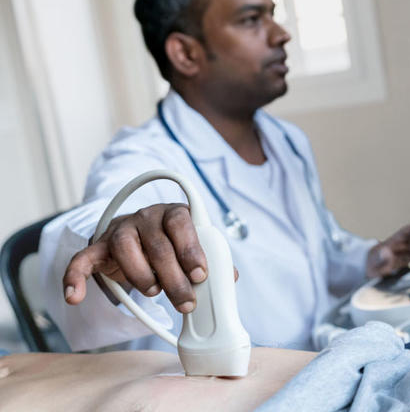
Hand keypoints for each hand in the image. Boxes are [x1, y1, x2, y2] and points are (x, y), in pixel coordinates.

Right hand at [63, 203, 207, 313]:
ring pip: (126, 249)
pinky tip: (75, 297)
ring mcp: (120, 230)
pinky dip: (75, 277)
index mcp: (174, 213)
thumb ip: (211, 260)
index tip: (201, 275)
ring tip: (154, 293)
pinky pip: (82, 259)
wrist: (139, 238)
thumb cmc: (173, 245)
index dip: (191, 249)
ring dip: (142, 277)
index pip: (182, 223)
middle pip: (158, 245)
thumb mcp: (193, 247)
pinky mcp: (98, 247)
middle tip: (186, 302)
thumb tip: (229, 278)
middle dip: (174, 279)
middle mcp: (146, 217)